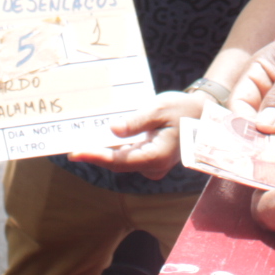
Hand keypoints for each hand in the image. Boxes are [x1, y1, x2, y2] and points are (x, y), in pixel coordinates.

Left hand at [64, 91, 201, 178]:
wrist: (204, 116)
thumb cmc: (183, 109)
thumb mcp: (160, 109)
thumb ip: (136, 121)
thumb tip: (113, 130)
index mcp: (155, 156)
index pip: (118, 160)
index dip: (95, 156)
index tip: (75, 153)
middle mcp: (152, 166)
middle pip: (116, 162)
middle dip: (94, 153)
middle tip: (69, 144)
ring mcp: (152, 165)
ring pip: (121, 159)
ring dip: (103, 149)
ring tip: (81, 138)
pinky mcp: (150, 159)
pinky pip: (128, 155)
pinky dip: (114, 147)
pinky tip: (102, 136)